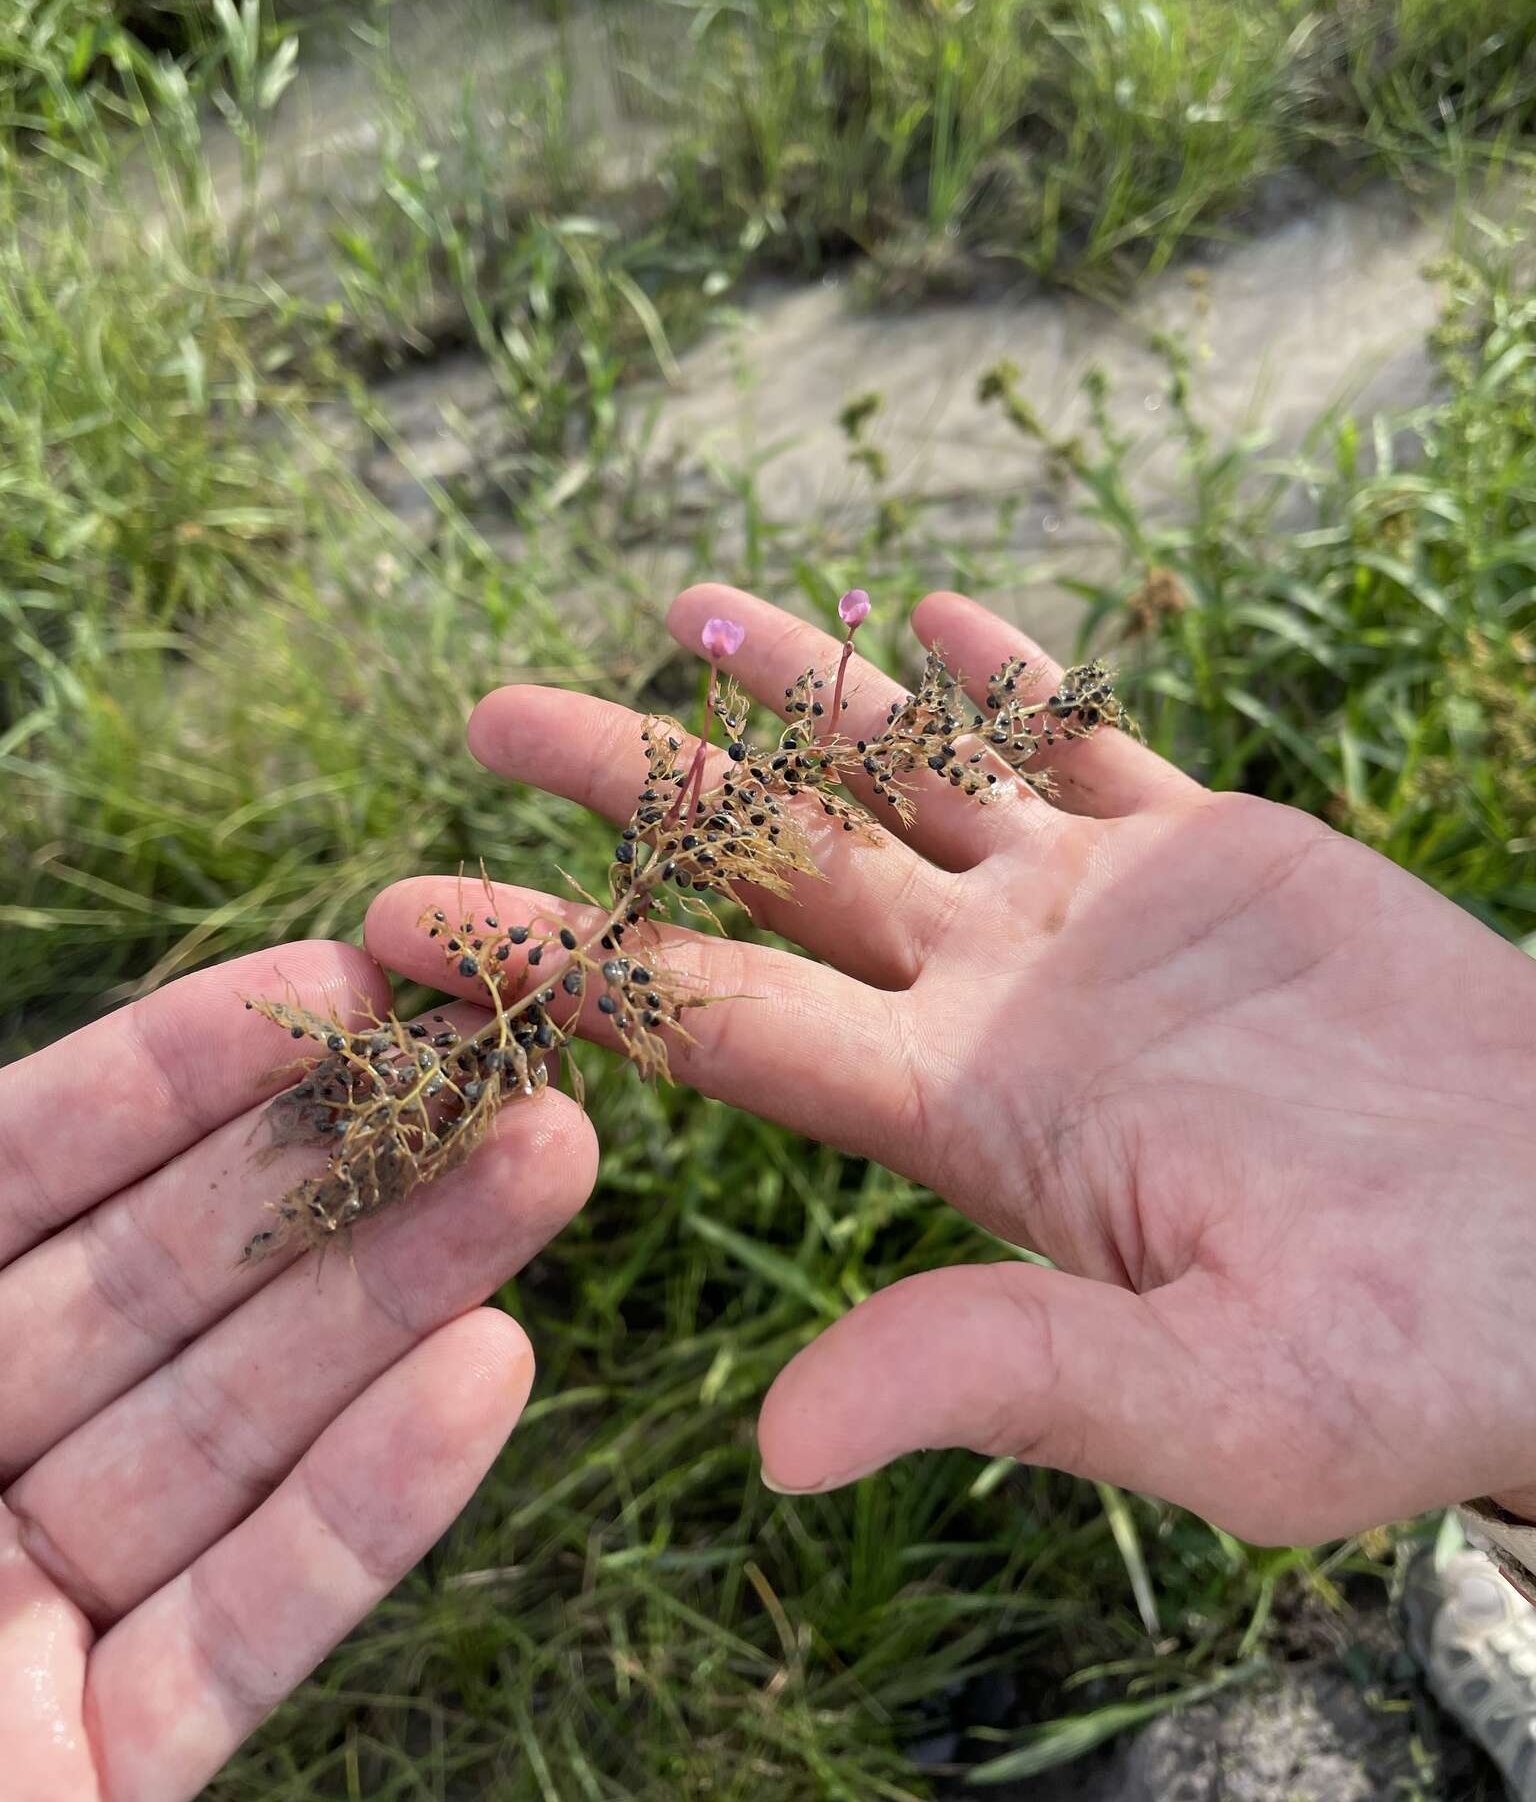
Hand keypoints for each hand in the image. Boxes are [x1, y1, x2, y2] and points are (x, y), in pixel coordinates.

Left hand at [0, 943, 594, 1801]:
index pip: (7, 1189)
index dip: (160, 1079)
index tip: (322, 985)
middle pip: (156, 1297)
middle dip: (331, 1171)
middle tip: (502, 1068)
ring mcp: (14, 1642)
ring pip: (228, 1441)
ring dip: (399, 1302)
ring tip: (549, 1170)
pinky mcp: (93, 1782)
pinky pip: (237, 1633)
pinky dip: (366, 1514)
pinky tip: (487, 1380)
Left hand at [369, 583, 1535, 1544]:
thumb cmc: (1410, 1355)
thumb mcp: (1208, 1402)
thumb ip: (994, 1377)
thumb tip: (771, 1449)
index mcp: (964, 1117)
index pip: (716, 1017)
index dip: (562, 960)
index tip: (411, 912)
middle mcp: (997, 1001)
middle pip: (772, 869)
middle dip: (634, 790)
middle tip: (492, 710)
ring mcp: (1096, 918)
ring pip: (909, 779)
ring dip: (795, 695)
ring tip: (681, 607)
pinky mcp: (1208, 857)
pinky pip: (1081, 743)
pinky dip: (1004, 680)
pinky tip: (924, 618)